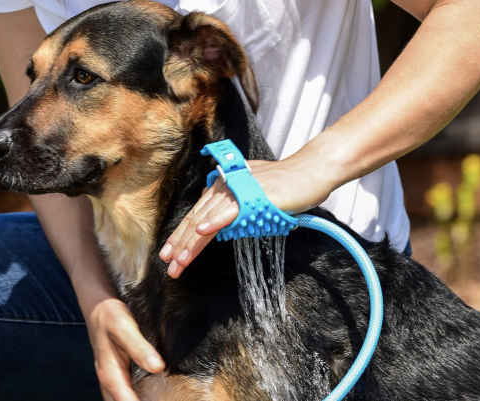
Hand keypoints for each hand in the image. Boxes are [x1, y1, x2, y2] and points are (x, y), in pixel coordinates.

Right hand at [87, 298, 164, 400]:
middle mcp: (109, 380)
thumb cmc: (109, 316)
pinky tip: (154, 391)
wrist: (98, 307)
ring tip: (161, 396)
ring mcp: (113, 378)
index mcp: (110, 373)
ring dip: (140, 399)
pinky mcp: (119, 374)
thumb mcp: (123, 327)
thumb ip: (138, 347)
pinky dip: (139, 394)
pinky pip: (127, 391)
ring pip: (124, 399)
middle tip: (165, 398)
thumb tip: (157, 367)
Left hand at [159, 157, 336, 277]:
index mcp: (221, 188)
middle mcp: (223, 188)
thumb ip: (234, 208)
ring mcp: (236, 191)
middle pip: (196, 220)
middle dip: (180, 245)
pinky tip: (201, 233)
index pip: (195, 216)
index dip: (180, 237)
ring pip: (208, 220)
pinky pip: (228, 212)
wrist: (309, 172)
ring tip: (180, 262)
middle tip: (169, 266)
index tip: (170, 256)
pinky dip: (214, 222)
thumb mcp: (252, 196)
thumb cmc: (284, 186)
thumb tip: (221, 224)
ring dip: (192, 243)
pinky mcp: (251, 196)